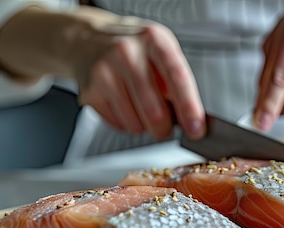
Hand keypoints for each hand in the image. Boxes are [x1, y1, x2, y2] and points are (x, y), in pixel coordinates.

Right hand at [75, 20, 204, 139]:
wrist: (87, 40)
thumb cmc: (132, 49)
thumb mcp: (160, 50)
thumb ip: (176, 80)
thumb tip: (192, 118)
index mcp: (154, 40)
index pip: (177, 77)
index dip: (189, 107)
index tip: (196, 130)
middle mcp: (128, 52)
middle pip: (155, 110)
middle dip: (165, 129)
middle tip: (166, 130)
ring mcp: (105, 71)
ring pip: (135, 123)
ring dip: (144, 127)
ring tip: (141, 111)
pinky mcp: (89, 90)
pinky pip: (117, 124)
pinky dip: (126, 124)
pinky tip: (124, 107)